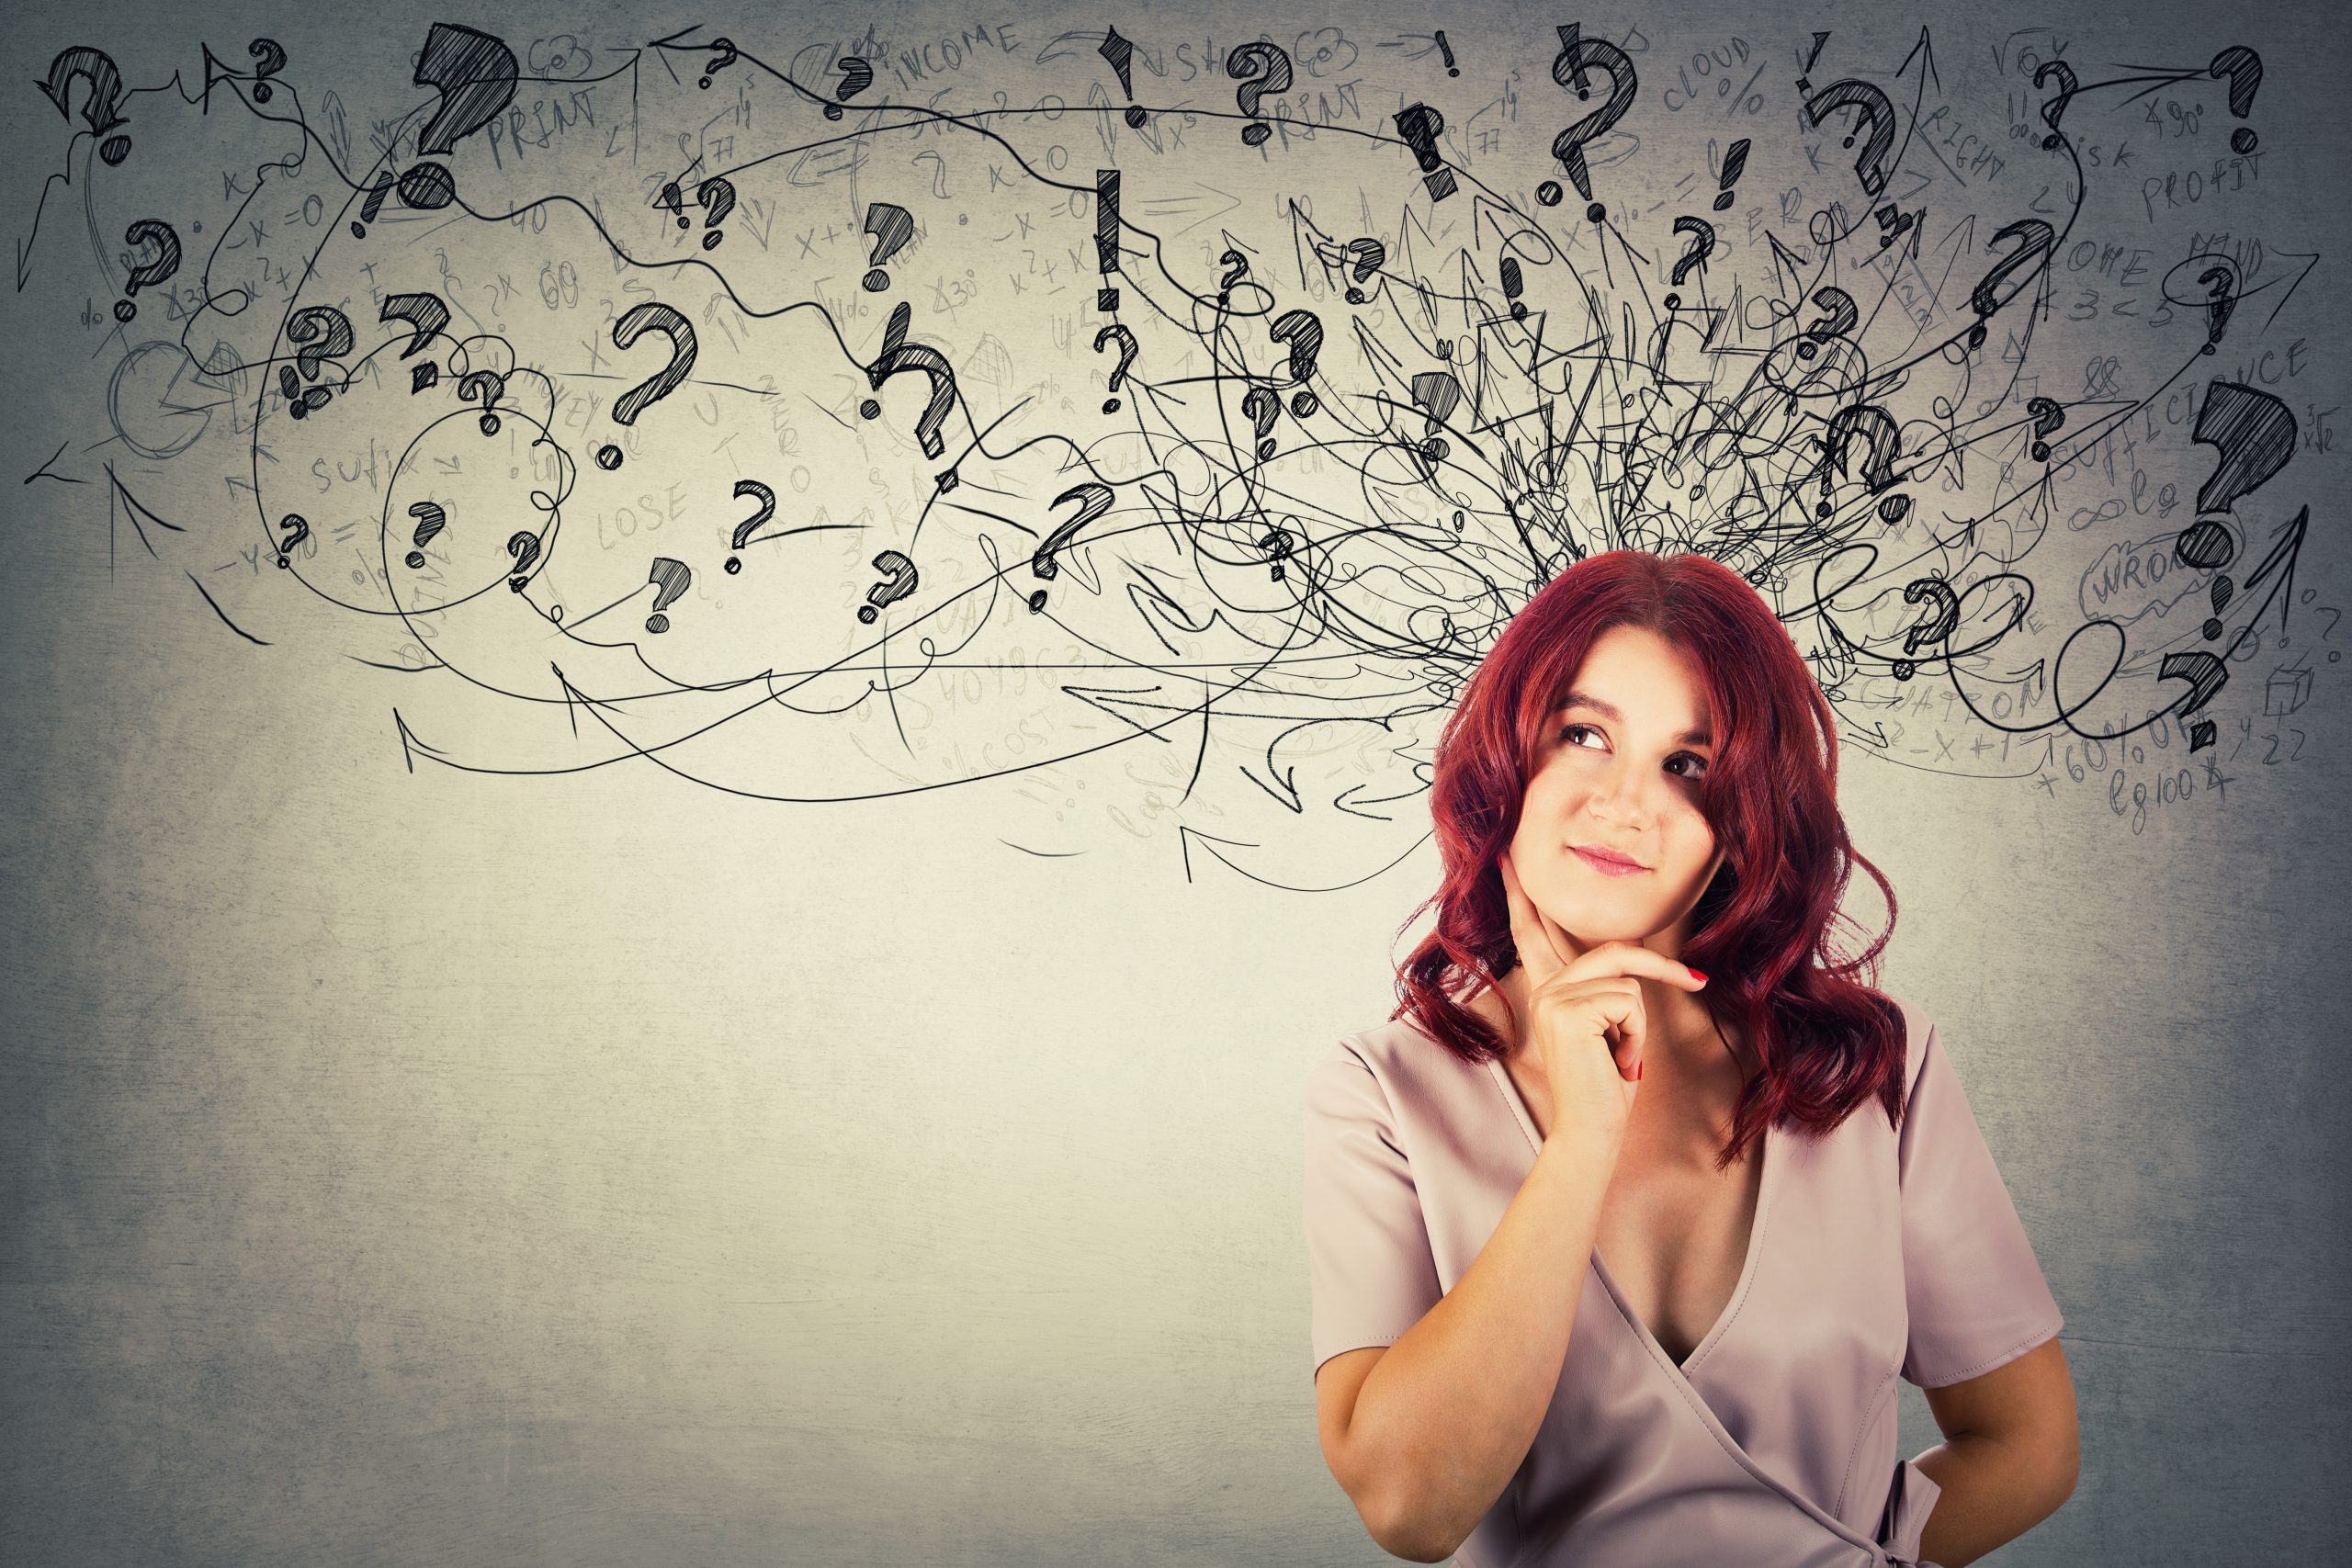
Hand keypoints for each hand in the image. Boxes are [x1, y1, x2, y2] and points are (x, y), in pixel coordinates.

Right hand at [1496, 849, 1708, 1151]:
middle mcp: (1543, 990)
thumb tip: (1634, 951)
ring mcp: (1551, 998)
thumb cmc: (1604, 1085)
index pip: (1533, 935)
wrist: (1590, 1131)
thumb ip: (1606, 988)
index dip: (1518, 896)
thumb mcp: (1608, 1027)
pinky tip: (1616, 1061)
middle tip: (1695, 981)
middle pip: (1612, 952)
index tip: (1507, 858)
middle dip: (1660, 968)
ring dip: (1639, 1024)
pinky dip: (1635, 1034)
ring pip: (1626, 981)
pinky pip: (1627, 1001)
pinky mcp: (1566, 1010)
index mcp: (1547, 991)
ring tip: (1621, 1058)